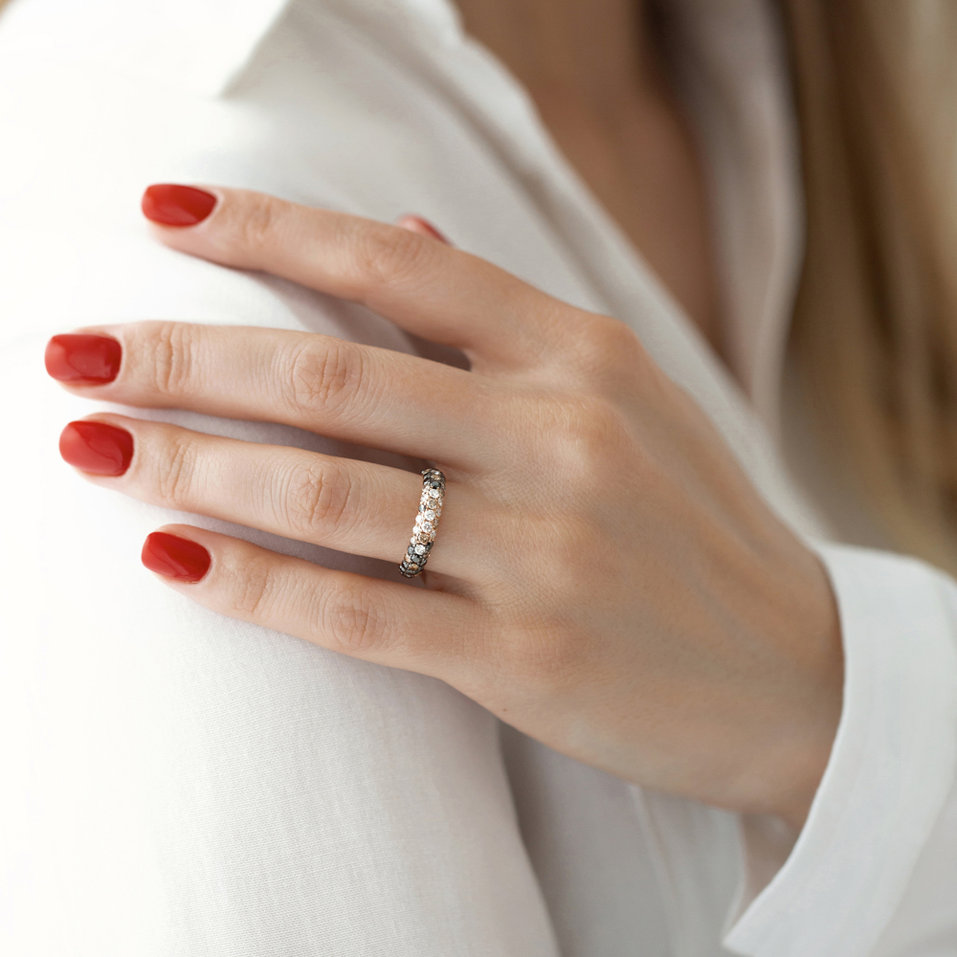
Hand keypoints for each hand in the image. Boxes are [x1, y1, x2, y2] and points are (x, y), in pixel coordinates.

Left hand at [44, 183, 843, 829]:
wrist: (792, 667)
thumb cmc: (691, 523)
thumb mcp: (625, 396)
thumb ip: (502, 318)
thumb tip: (398, 225)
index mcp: (584, 355)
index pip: (397, 264)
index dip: (269, 230)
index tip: (163, 217)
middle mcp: (562, 437)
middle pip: (332, 378)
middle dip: (185, 357)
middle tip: (75, 353)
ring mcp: (543, 551)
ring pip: (326, 493)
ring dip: (191, 467)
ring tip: (96, 449)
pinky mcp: (522, 658)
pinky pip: (356, 613)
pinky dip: (253, 583)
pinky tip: (173, 557)